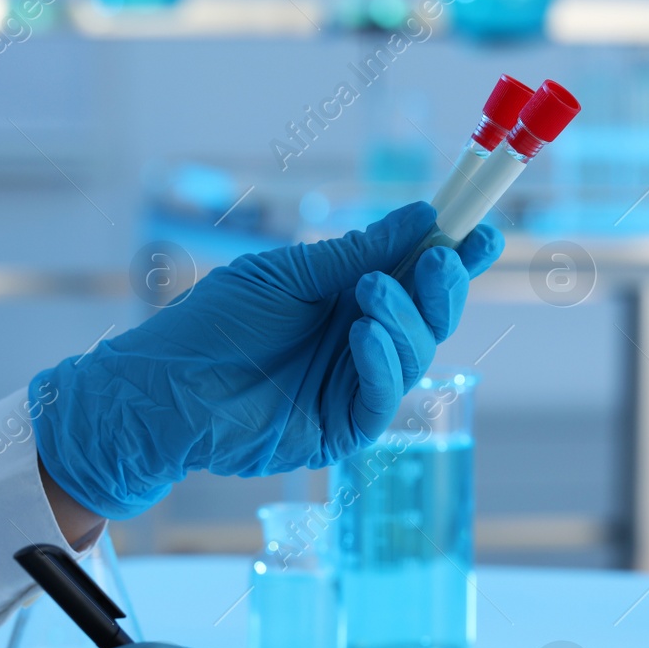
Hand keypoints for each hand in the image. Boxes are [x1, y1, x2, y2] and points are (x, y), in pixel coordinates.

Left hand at [31, 202, 502, 518]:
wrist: (163, 387)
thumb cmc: (211, 324)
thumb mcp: (287, 274)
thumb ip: (354, 253)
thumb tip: (422, 218)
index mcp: (348, 298)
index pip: (415, 277)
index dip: (454, 256)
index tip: (484, 230)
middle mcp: (360, 342)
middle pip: (429, 318)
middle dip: (441, 287)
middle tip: (438, 260)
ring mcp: (353, 387)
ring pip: (414, 356)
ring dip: (402, 320)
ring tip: (368, 294)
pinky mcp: (340, 429)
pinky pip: (382, 399)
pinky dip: (382, 364)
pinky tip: (362, 334)